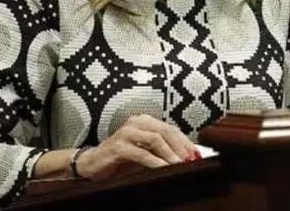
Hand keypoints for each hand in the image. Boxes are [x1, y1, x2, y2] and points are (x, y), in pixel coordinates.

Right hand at [75, 114, 194, 179]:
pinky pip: (140, 153)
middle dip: (181, 147)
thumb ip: (162, 151)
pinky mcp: (118, 146)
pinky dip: (154, 161)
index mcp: (145, 121)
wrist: (92, 164)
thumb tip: (188, 157)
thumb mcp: (146, 152)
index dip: (186, 142)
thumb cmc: (121, 159)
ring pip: (155, 139)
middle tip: (191, 160)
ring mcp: (126, 133)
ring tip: (180, 164)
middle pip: (167, 132)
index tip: (197, 155)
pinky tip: (163, 168)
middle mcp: (137, 123)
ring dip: (170, 154)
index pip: (172, 129)